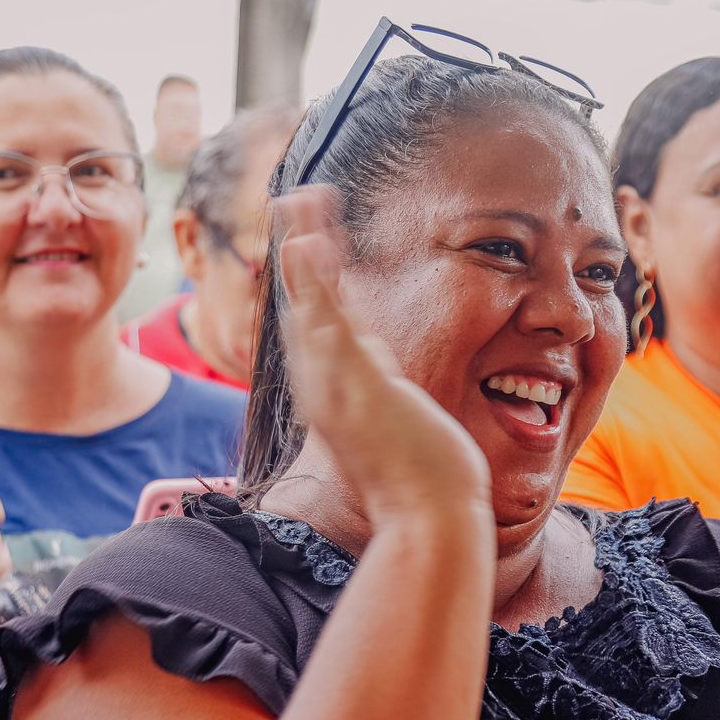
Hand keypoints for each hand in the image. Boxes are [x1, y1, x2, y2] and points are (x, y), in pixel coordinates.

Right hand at [275, 188, 491, 526]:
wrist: (427, 521)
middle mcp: (325, 387)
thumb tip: (380, 363)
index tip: (307, 238)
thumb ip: (381, 389)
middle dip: (298, 250)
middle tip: (292, 198)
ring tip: (295, 202)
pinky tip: (308, 243)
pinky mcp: (357, 384)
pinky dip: (315, 282)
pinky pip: (330, 323)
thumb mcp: (393, 425)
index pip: (316, 324)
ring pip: (311, 305)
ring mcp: (337, 385)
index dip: (307, 279)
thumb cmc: (417, 483)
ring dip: (302, 250)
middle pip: (304, 305)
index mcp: (334, 391)